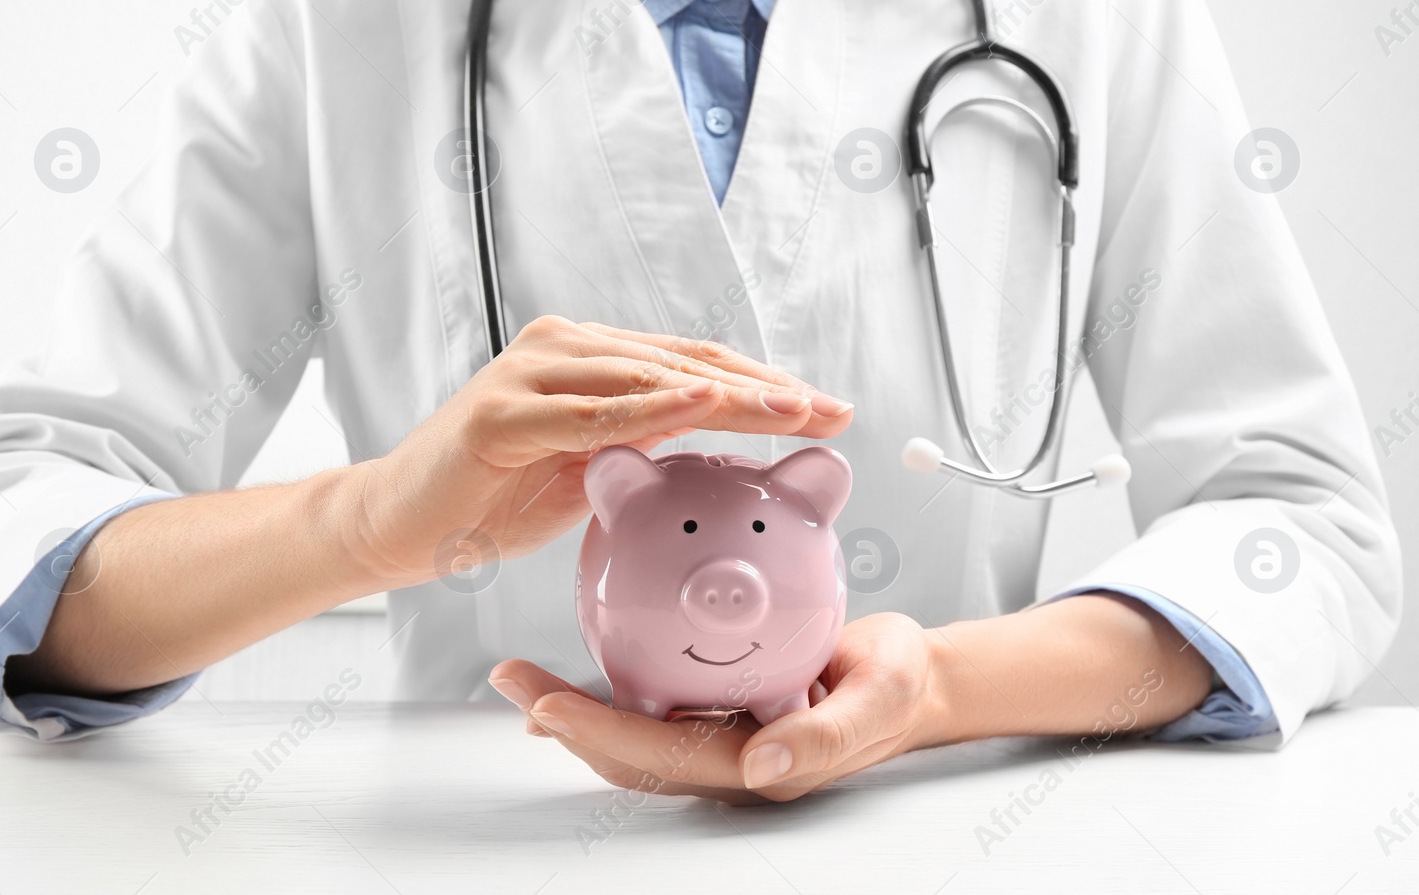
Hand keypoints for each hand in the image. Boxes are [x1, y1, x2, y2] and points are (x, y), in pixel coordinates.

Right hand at [347, 317, 853, 588]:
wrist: (399, 523)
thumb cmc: (495, 496)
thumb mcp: (590, 471)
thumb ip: (645, 444)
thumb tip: (720, 440)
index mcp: (593, 358)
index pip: (696, 365)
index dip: (765, 386)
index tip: (829, 412)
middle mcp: (565, 348)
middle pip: (685, 363)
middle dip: (766, 390)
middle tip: (831, 411)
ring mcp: (531, 372)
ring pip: (647, 378)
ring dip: (725, 394)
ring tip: (789, 408)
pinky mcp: (500, 412)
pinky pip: (589, 412)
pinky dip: (648, 407)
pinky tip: (698, 404)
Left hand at [489, 612, 940, 803]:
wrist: (911, 677)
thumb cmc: (897, 686)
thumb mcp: (878, 700)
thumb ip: (826, 735)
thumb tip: (762, 764)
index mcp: (752, 764)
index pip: (657, 754)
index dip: (596, 732)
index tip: (542, 706)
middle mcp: (722, 755)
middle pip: (623, 748)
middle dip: (560, 719)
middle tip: (507, 678)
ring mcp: (715, 733)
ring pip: (627, 726)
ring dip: (570, 704)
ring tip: (517, 672)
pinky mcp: (716, 704)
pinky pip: (651, 696)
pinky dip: (608, 682)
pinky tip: (577, 655)